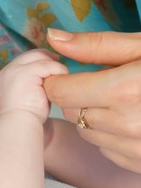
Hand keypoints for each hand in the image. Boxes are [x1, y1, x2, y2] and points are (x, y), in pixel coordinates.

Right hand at [0, 49, 67, 122]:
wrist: (20, 125)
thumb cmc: (28, 115)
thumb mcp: (30, 93)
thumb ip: (36, 81)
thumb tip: (52, 73)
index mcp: (7, 74)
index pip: (28, 58)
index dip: (43, 60)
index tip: (56, 67)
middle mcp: (9, 69)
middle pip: (34, 54)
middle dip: (50, 59)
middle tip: (62, 69)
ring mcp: (15, 70)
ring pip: (42, 57)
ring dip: (55, 67)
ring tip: (62, 79)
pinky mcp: (25, 73)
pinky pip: (48, 65)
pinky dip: (58, 71)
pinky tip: (62, 82)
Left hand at [45, 29, 140, 172]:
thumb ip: (95, 45)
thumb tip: (54, 38)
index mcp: (125, 91)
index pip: (60, 92)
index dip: (58, 81)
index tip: (67, 74)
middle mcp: (127, 125)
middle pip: (71, 112)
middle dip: (79, 96)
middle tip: (105, 84)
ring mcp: (136, 149)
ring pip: (86, 131)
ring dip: (94, 116)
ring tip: (125, 102)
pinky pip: (106, 149)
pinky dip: (110, 136)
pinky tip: (134, 121)